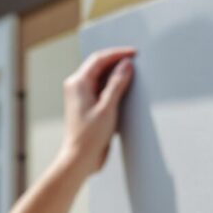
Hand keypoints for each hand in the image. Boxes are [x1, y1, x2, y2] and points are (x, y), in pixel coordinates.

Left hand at [62, 47, 135, 171]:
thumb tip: (126, 65)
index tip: (134, 53)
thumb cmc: (89, 137)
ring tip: (133, 75)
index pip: (99, 59)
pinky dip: (113, 86)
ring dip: (116, 74)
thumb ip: (117, 84)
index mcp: (78, 83)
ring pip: (100, 77)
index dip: (118, 54)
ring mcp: (81, 96)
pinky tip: (125, 90)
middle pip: (99, 66)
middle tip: (136, 62)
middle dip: (117, 62)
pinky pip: (101, 89)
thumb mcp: (107, 108)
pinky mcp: (87, 105)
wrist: (79, 159)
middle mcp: (77, 86)